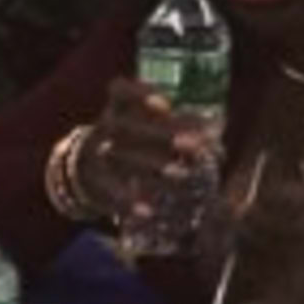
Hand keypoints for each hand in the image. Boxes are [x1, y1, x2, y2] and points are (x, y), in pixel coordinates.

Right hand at [79, 81, 204, 224]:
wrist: (88, 165)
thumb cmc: (136, 138)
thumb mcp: (151, 124)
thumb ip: (180, 125)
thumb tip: (215, 134)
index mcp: (117, 107)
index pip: (120, 91)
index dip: (139, 95)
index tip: (165, 104)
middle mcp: (104, 129)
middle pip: (128, 128)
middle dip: (162, 135)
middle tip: (195, 144)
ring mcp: (96, 157)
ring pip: (121, 161)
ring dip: (152, 167)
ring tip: (182, 174)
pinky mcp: (94, 185)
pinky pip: (109, 195)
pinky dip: (128, 204)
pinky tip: (149, 212)